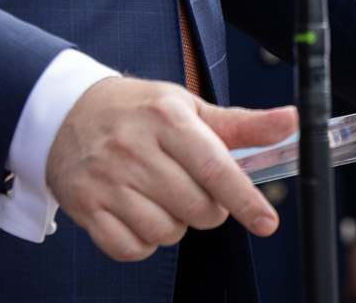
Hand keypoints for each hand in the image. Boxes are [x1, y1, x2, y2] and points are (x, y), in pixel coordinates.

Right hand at [46, 76, 290, 261]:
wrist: (65, 112)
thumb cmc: (136, 111)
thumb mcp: (187, 107)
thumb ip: (241, 123)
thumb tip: (290, 121)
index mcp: (166, 119)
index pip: (214, 168)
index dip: (245, 200)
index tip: (266, 221)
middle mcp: (134, 148)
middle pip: (195, 208)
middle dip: (209, 210)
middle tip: (197, 191)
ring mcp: (107, 180)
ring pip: (165, 232)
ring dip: (175, 225)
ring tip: (163, 197)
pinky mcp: (86, 206)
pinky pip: (131, 249)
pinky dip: (144, 242)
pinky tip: (140, 214)